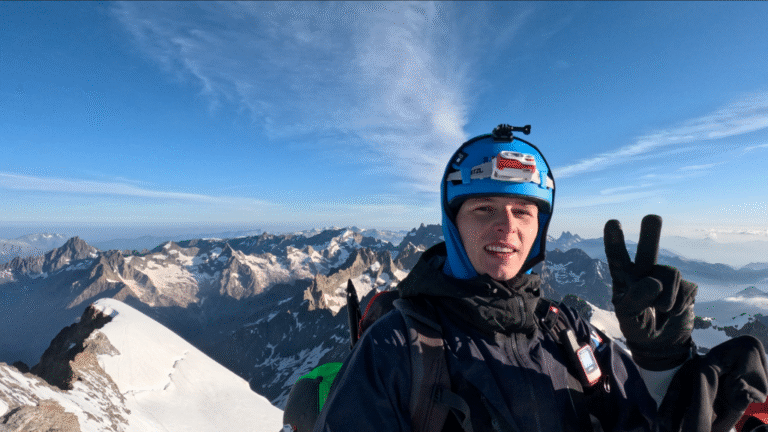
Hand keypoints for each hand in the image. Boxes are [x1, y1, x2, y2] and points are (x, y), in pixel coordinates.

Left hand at [604, 215, 696, 369]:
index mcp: (624, 279)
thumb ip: (635, 301)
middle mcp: (644, 272)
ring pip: (670, 274)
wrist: (662, 343)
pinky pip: (687, 288)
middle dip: (650, 233)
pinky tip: (674, 311)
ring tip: (662, 310)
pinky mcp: (685, 285)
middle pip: (648, 249)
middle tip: (652, 217)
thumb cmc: (638, 328)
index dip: (615, 241)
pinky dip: (681, 304)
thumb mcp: (629, 319)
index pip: (617, 258)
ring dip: (668, 298)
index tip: (612, 223)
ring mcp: (665, 277)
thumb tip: (654, 281)